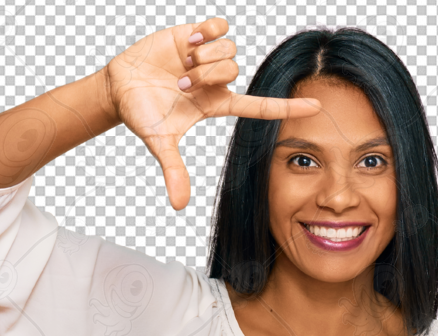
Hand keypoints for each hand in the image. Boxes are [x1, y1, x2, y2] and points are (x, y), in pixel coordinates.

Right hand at [105, 16, 321, 209]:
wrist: (120, 86)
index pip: (260, 107)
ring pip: (230, 51)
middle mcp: (218, 81)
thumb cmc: (141, 116)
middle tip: (183, 85)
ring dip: (205, 58)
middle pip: (235, 71)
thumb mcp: (160, 143)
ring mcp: (208, 57)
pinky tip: (190, 43)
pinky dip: (207, 33)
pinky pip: (220, 27)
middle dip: (207, 77)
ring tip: (183, 65)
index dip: (288, 108)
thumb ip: (174, 171)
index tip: (316, 107)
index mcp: (217, 105)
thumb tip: (179, 206)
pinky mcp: (197, 35)